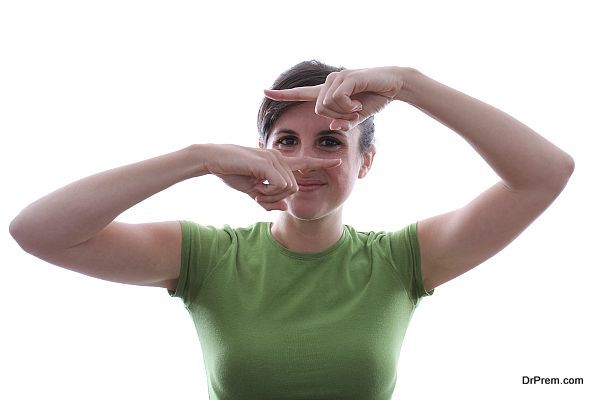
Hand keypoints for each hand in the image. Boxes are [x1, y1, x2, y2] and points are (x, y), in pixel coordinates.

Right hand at [202, 144, 341, 210]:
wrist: (211, 159)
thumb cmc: (230, 172)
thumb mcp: (252, 191)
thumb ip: (268, 199)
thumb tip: (285, 208)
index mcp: (277, 161)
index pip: (304, 163)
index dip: (321, 163)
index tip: (338, 161)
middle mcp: (278, 157)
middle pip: (293, 188)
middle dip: (275, 198)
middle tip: (257, 195)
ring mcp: (273, 158)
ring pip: (288, 188)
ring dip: (270, 196)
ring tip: (254, 189)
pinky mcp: (267, 163)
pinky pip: (280, 186)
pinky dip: (268, 192)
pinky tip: (255, 187)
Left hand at [264, 66, 411, 131]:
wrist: (395, 84)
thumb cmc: (376, 98)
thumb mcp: (358, 116)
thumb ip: (345, 122)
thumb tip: (334, 127)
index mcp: (328, 91)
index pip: (301, 92)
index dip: (283, 94)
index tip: (265, 92)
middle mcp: (329, 82)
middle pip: (318, 109)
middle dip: (335, 117)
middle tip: (353, 115)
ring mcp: (337, 78)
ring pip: (325, 105)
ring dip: (344, 113)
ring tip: (358, 108)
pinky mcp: (347, 77)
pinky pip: (337, 100)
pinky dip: (348, 108)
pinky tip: (359, 105)